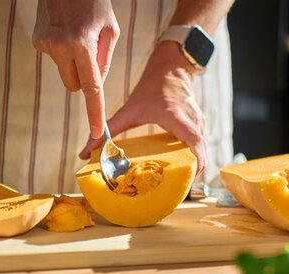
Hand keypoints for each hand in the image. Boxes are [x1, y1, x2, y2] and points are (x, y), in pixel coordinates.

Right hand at [32, 0, 119, 138]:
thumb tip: (95, 86)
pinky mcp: (36, 42)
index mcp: (83, 45)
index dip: (94, 112)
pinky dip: (61, 50)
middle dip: (83, 79)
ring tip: (75, 34)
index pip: (91, 88)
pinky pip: (54, 58)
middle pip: (74, 86)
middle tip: (89, 53)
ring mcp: (45, 45)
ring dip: (72, 62)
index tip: (96, 132)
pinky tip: (63, 30)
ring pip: (64, 73)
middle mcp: (60, 47)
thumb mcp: (110, 30)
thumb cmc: (94, 3)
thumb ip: (104, 61)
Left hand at [79, 42, 207, 173]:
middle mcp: (193, 122)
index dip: (194, 164)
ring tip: (175, 183)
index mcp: (177, 118)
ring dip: (193, 169)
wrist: (172, 67)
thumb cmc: (152, 87)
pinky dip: (193, 160)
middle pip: (200, 155)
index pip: (194, 144)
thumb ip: (109, 129)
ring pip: (203, 153)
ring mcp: (199, 124)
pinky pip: (201, 148)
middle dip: (190, 174)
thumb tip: (85, 152)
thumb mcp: (130, 109)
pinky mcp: (200, 126)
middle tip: (173, 191)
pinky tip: (179, 168)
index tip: (183, 180)